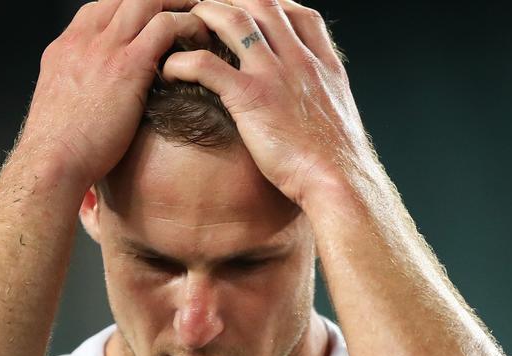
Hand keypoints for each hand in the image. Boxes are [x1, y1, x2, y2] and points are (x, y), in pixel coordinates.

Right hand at [15, 0, 210, 183]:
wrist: (52, 161)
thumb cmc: (60, 147)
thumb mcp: (62, 104)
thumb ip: (82, 87)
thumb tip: (102, 95)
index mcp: (66, 46)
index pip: (102, 6)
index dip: (131, 8)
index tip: (152, 18)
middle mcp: (84, 38)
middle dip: (159, 0)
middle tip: (183, 9)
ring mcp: (104, 48)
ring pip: (147, 1)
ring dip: (177, 6)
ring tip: (199, 19)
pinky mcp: (128, 66)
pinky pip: (165, 27)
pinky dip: (186, 27)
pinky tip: (201, 43)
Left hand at [161, 0, 376, 207]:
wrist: (340, 181)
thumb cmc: (337, 163)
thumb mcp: (339, 119)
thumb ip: (322, 100)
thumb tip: (311, 107)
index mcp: (324, 66)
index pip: (301, 15)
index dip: (275, 7)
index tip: (255, 15)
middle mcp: (300, 61)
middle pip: (264, 3)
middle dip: (233, 1)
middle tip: (210, 13)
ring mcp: (275, 75)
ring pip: (234, 19)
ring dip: (205, 15)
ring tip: (186, 26)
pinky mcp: (251, 97)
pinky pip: (207, 65)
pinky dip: (183, 61)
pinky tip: (171, 68)